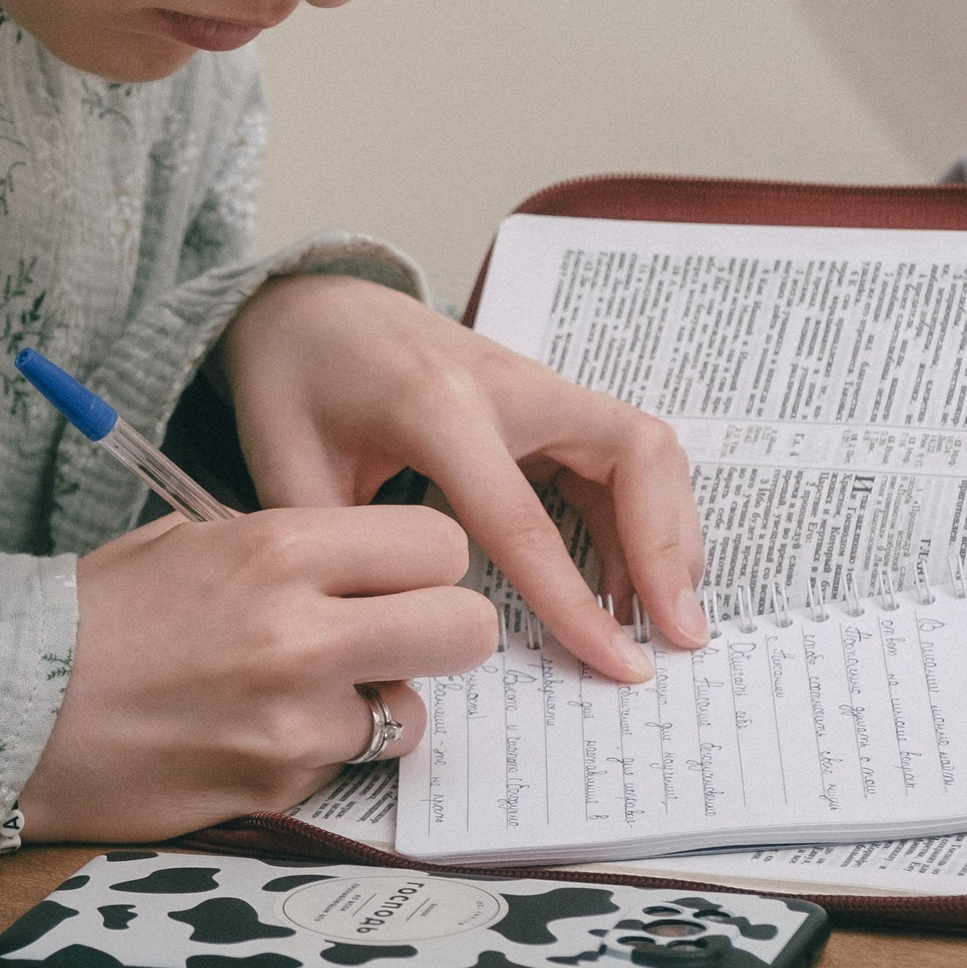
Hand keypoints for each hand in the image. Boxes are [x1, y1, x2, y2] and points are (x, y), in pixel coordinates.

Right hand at [19, 506, 496, 840]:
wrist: (5, 706)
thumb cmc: (91, 618)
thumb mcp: (186, 543)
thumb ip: (283, 549)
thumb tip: (357, 565)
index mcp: (277, 547)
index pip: (438, 544)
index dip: (429, 564)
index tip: (401, 576)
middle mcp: (300, 629)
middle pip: (464, 629)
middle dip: (440, 634)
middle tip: (396, 638)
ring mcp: (294, 718)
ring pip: (412, 714)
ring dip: (375, 706)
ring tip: (305, 695)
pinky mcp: (278, 784)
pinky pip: (347, 764)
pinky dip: (321, 753)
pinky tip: (259, 733)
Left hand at [216, 274, 703, 681]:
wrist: (301, 302)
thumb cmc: (289, 380)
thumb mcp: (286, 469)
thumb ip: (339, 558)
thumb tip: (380, 665)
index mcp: (439, 406)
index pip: (527, 519)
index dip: (576, 600)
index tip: (617, 663)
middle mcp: (508, 385)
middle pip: (635, 453)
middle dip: (669, 546)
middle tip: (680, 636)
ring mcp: (535, 388)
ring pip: (644, 452)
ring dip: (668, 535)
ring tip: (665, 622)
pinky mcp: (545, 404)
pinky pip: (620, 458)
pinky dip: (640, 521)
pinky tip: (624, 586)